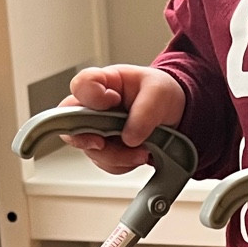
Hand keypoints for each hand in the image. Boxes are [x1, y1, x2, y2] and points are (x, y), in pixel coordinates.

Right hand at [64, 66, 185, 173]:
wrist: (173, 114)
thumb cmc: (160, 93)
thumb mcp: (159, 92)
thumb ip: (144, 111)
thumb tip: (129, 137)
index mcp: (104, 82)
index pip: (81, 86)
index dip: (91, 98)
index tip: (114, 101)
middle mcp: (94, 107)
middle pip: (74, 125)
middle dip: (93, 140)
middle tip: (106, 143)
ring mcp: (98, 130)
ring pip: (91, 150)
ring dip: (117, 157)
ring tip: (142, 150)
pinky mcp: (106, 149)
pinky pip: (105, 163)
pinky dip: (123, 164)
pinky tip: (138, 154)